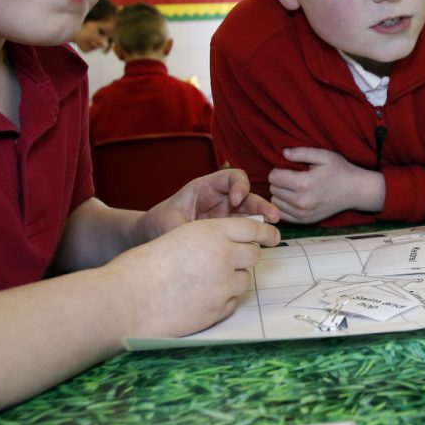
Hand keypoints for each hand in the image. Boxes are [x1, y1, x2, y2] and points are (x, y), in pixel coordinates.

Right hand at [108, 218, 279, 337]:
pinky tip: (199, 299)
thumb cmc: (143, 267)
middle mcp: (222, 255)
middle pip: (253, 255)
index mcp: (210, 231)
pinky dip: (222, 300)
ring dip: (233, 280)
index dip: (264, 232)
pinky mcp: (219, 310)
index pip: (251, 228)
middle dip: (244, 258)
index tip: (273, 236)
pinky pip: (232, 302)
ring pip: (245, 281)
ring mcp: (223, 285)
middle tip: (228, 262)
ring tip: (204, 283)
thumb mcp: (177, 238)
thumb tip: (232, 246)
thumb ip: (206, 240)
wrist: (126, 301)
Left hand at [134, 168, 280, 243]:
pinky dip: (254, 238)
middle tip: (272, 217)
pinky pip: (245, 233)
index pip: (231, 177)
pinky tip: (260, 247)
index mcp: (205, 188)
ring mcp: (225, 216)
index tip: (235, 201)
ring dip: (264, 223)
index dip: (239, 185)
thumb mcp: (167, 223)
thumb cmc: (158, 223)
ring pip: (251, 216)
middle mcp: (219, 200)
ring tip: (273, 236)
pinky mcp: (227, 233)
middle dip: (261, 205)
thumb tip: (195, 241)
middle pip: (247, 197)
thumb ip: (182, 229)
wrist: (151, 237)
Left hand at [268, 147, 382, 223]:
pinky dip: (284, 206)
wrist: (355, 191)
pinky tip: (292, 198)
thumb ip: (302, 152)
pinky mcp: (305, 221)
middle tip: (291, 177)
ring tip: (292, 187)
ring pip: (275, 202)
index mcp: (304, 183)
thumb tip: (283, 153)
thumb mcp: (324, 155)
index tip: (288, 168)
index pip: (274, 176)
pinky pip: (282, 214)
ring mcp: (302, 213)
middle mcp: (301, 201)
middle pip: (273, 189)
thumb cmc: (340, 171)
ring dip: (280, 194)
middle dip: (279, 181)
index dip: (278, 169)